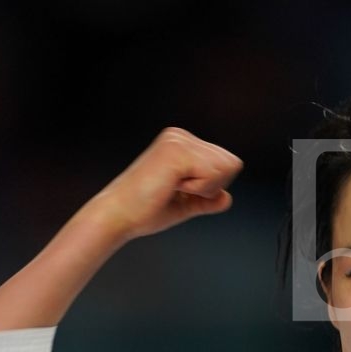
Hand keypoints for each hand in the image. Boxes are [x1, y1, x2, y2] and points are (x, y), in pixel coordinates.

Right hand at [86, 127, 242, 244]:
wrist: (119, 215)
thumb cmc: (145, 211)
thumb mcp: (183, 205)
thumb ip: (206, 200)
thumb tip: (227, 197)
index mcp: (182, 143)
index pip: (228, 163)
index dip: (213, 187)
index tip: (181, 192)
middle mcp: (180, 136)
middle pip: (231, 163)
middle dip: (212, 187)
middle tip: (178, 192)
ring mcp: (178, 140)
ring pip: (225, 168)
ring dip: (204, 189)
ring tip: (173, 189)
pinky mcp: (176, 152)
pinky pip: (213, 175)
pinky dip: (199, 190)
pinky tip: (174, 188)